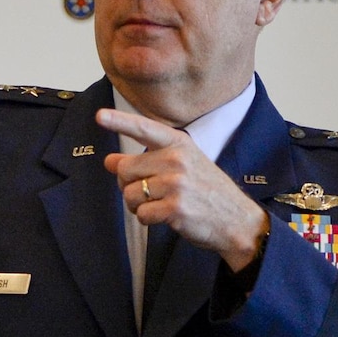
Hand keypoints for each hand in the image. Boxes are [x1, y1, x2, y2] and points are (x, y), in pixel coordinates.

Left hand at [97, 107, 269, 270]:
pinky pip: (141, 214)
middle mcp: (177, 159)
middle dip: (128, 185)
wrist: (237, 220)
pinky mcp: (175, 208)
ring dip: (138, 206)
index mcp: (179, 144)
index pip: (144, 128)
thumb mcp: (181, 167)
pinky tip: (167, 217)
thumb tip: (109, 161)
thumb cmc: (207, 191)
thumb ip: (145, 162)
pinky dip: (148, 219)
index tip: (100, 116)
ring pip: (130, 195)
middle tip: (149, 192)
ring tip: (160, 205)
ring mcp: (176, 184)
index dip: (119, 121)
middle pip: (125, 170)